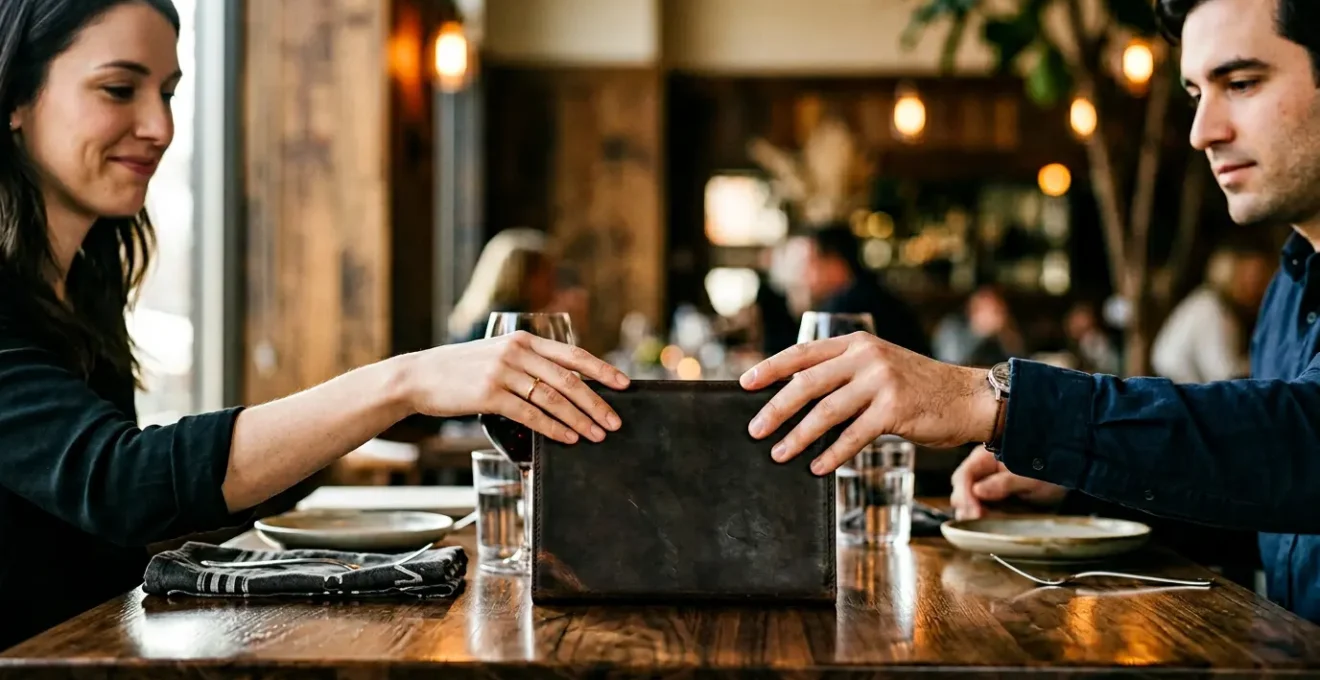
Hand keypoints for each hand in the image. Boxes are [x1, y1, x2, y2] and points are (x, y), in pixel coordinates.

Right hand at [405, 331, 629, 443]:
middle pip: (569, 379)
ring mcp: (502, 372)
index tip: (625, 384)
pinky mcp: (489, 395)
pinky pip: (529, 414)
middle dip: (597, 403)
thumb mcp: (497, 355)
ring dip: (579, 419)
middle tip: (615, 421)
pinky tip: (568, 438)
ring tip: (597, 434)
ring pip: (553, 399)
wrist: (418, 377)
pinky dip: (553, 428)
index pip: (573, 355)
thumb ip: (528, 363)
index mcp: (524, 340)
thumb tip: (566, 386)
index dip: (602, 370)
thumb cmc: (461, 371)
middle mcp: (516, 352)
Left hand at [740, 332, 999, 474]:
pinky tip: (817, 468)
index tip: (744, 384)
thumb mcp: (879, 367)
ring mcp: (880, 381)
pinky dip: (832, 453)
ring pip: (826, 411)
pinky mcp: (894, 408)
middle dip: (775, 408)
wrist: (967, 397)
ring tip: (779, 454)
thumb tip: (797, 398)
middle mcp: (866, 356)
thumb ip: (845, 374)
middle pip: (807, 382)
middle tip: (754, 430)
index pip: (803, 352)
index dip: (770, 368)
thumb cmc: (919, 387)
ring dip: (798, 436)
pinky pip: (853, 435)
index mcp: (856, 343)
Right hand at [950, 445, 1066, 519]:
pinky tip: (987, 524)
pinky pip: (980, 506)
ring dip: (971, 513)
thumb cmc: (1050, 471)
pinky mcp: (993, 496)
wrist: (1067, 476)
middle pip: (962, 487)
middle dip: (966, 506)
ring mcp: (987, 482)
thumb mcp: (1030, 477)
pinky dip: (980, 516)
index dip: (965, 495)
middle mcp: (983, 468)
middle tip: (975, 521)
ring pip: (968, 499)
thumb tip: (977, 491)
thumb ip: (1004, 483)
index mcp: (987, 457)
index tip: (974, 513)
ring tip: (980, 525)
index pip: (965, 475)